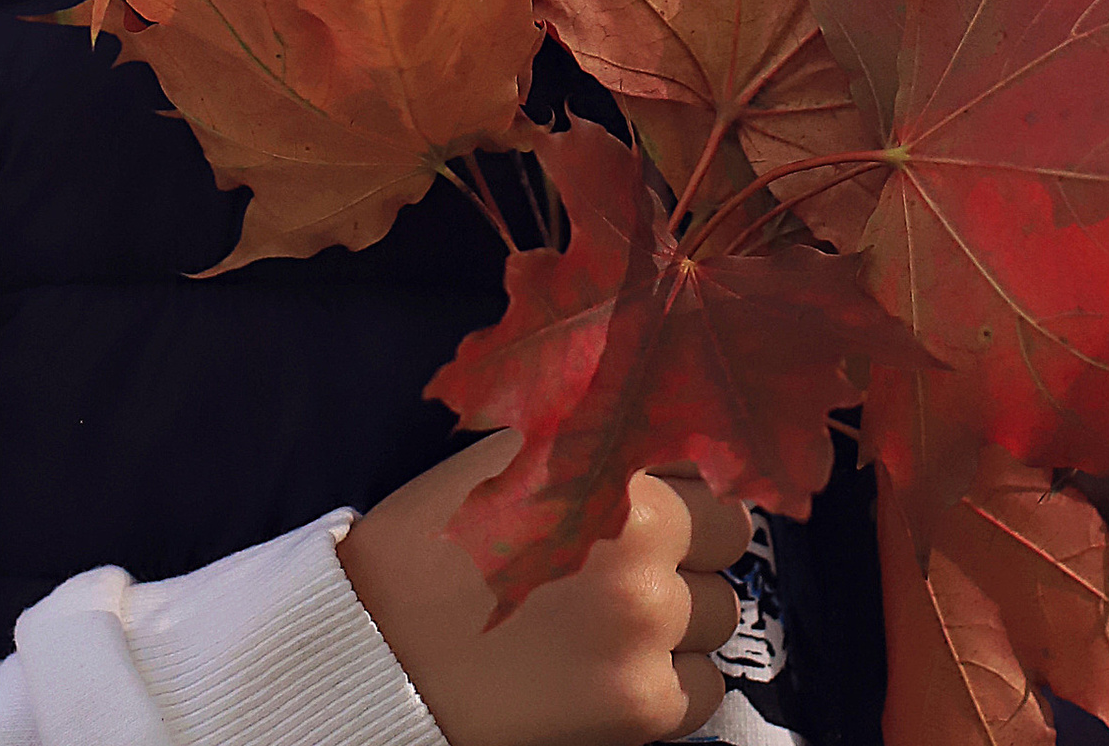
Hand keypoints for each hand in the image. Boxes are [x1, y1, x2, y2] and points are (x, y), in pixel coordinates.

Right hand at [337, 433, 751, 745]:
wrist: (378, 652)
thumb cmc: (433, 543)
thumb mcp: (505, 454)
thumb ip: (583, 425)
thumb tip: (649, 400)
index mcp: (613, 471)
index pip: (707, 456)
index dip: (682, 473)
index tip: (662, 490)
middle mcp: (645, 547)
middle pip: (730, 534)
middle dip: (693, 542)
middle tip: (633, 560)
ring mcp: (649, 629)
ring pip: (721, 610)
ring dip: (684, 613)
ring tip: (616, 617)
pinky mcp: (644, 706)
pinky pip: (707, 686)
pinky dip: (675, 681)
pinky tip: (617, 669)